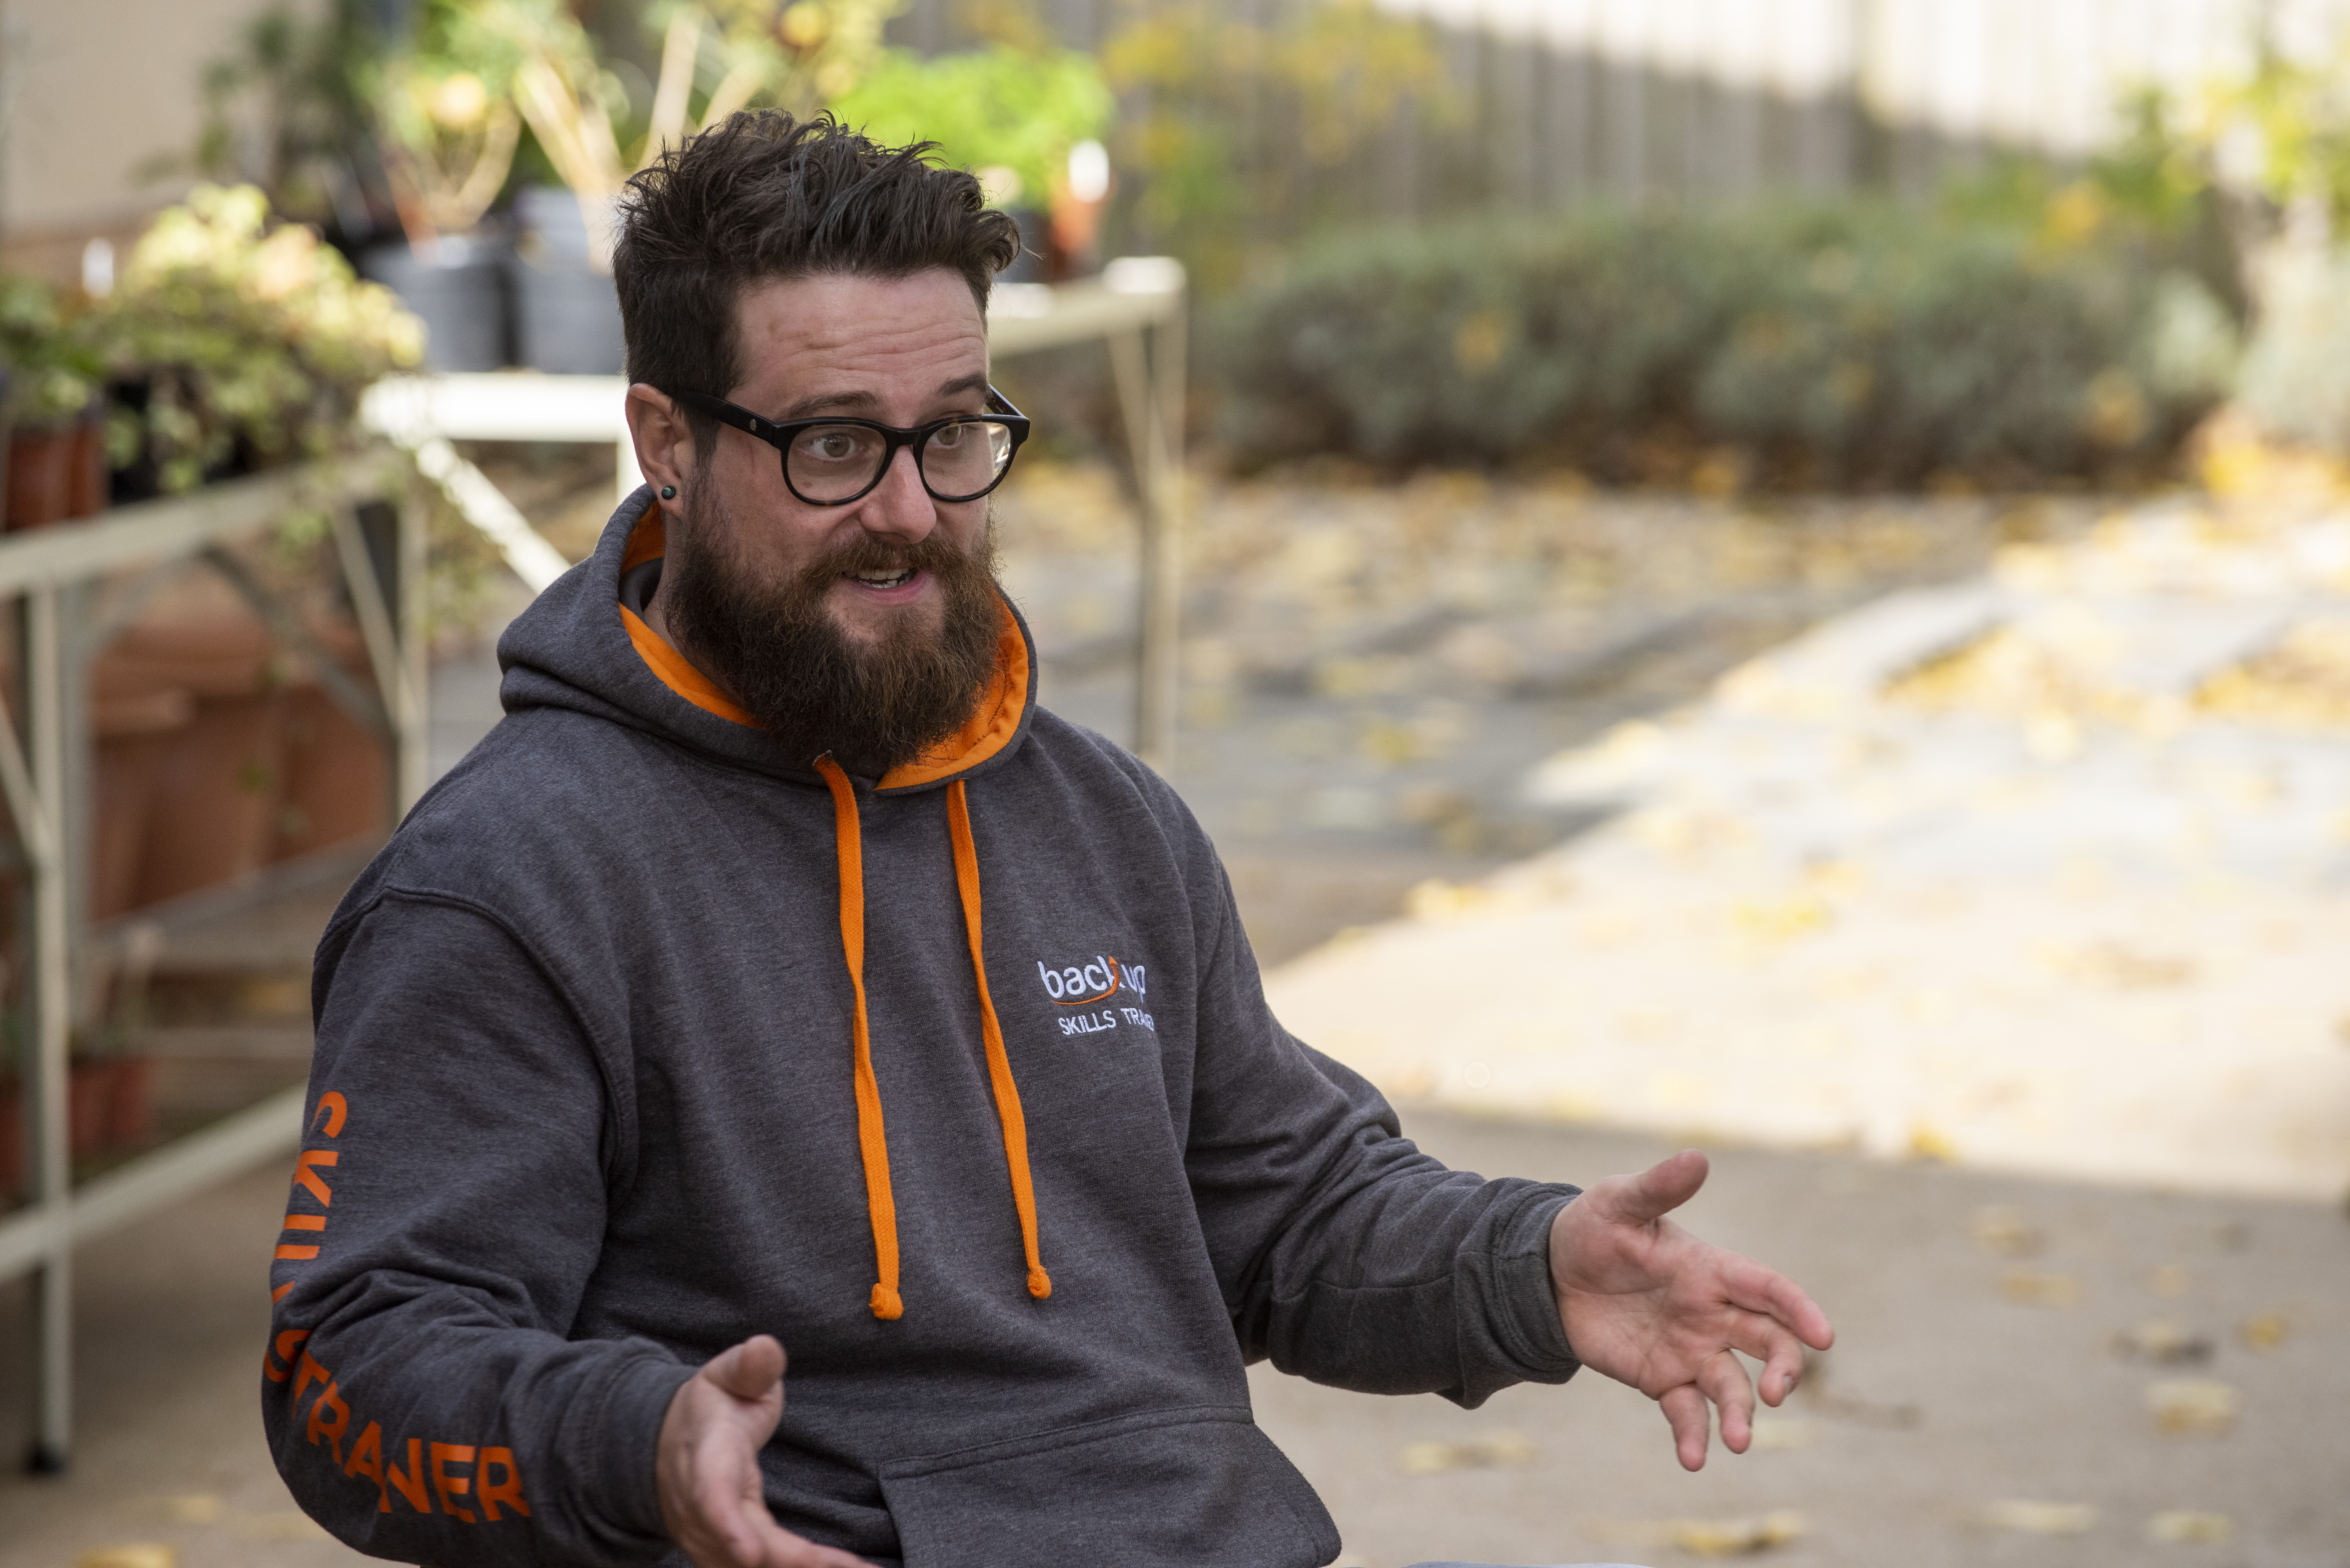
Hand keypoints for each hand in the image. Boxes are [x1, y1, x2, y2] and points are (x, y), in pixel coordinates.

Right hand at [656, 1335, 870, 1567]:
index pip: (711, 1493)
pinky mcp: (722, 1551)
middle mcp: (702, 1505)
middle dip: (788, 1560)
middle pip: (738, 1544)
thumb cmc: (712, 1406)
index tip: (751, 1553)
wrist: (664, 1441)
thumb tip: (765, 1347)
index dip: (728, 1525)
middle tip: (843, 1567)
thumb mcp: (726, 1374)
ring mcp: (709, 1534)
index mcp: (707, 1455)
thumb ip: (750, 1366)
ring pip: (744, 1567)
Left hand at [1549, 1150, 1833, 1471]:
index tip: (1823, 1337)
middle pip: (1769, 1344)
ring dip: (1741, 1415)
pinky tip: (1693, 1459)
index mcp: (1710, 1270)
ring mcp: (1692, 1350)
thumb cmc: (1592, 1229)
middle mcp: (1712, 1314)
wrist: (1551, 1273)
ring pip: (1733, 1388)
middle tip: (1776, 1395)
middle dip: (1784, 1370)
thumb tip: (1697, 1157)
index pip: (1768, 1289)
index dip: (1799, 1310)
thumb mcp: (1618, 1203)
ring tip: (1736, 1443)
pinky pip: (1688, 1413)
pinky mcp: (1664, 1379)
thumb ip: (1659, 1187)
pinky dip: (1694, 1436)